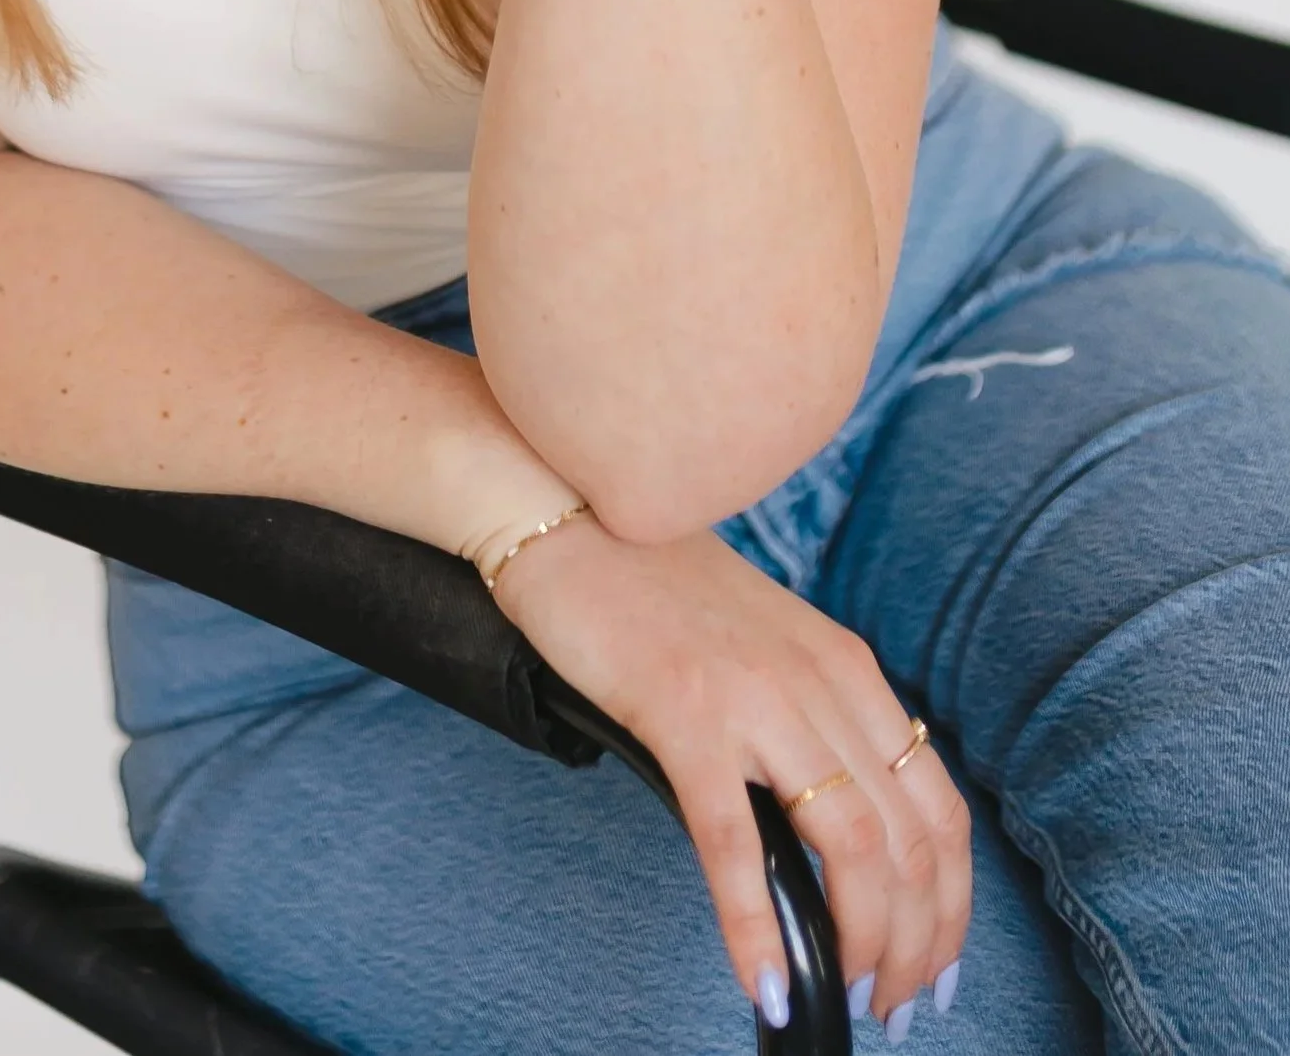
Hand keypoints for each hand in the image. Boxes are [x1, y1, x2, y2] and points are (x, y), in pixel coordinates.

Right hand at [493, 513, 969, 1032]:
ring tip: (846, 996)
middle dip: (916, 945)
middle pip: (909, 840)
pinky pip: (734, 842)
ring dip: (863, 943)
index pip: (939, 806)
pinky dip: (753, 925)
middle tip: (893, 1006)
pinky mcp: (682, 715)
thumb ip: (810, 719)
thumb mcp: (767, 646)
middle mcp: (818, 681)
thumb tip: (841, 829)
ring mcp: (753, 697)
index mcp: (846, 667)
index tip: (936, 968)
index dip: (950, 904)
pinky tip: (759, 979)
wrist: (569, 514)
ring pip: (851, 845)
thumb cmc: (657, 587)